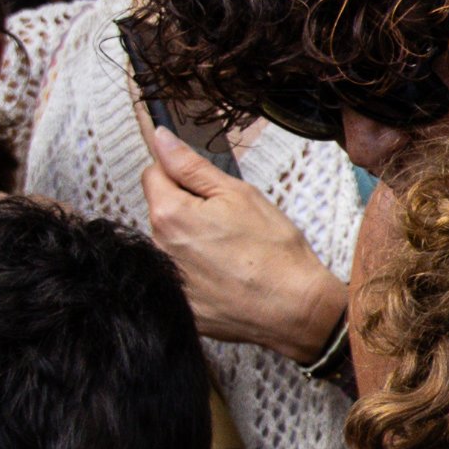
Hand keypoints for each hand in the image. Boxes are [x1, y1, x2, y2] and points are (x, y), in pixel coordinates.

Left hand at [137, 110, 344, 357]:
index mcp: (169, 214)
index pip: (153, 174)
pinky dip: (198, 276)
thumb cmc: (274, 250)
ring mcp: (165, 280)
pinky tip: (227, 279)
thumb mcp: (239, 194)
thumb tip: (160, 138)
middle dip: (188, 210)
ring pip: (171, 245)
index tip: (210, 190)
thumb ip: (192, 166)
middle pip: (162, 212)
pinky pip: (180, 278)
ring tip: (232, 255)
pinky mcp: (178, 306)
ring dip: (192, 244)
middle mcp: (156, 247)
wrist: (295, 309)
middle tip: (230, 224)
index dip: (182, 175)